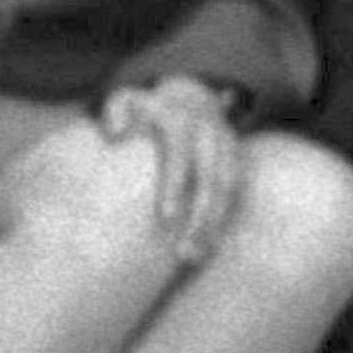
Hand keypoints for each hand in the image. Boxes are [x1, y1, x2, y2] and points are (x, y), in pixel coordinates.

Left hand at [95, 75, 243, 264]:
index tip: (165, 218)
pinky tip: (207, 248)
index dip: (175, 185)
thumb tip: (115, 133)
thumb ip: (115, 112)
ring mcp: (227, 148)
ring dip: (214, 225)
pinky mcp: (237, 161)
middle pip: (211, 179)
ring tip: (192, 257)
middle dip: (200, 217)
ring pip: (228, 191)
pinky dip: (224, 221)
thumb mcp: (125, 100)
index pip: (180, 155)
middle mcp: (209, 133)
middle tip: (181, 252)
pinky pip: (236, 195)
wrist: (190, 95)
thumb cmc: (145, 108)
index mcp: (181, 120)